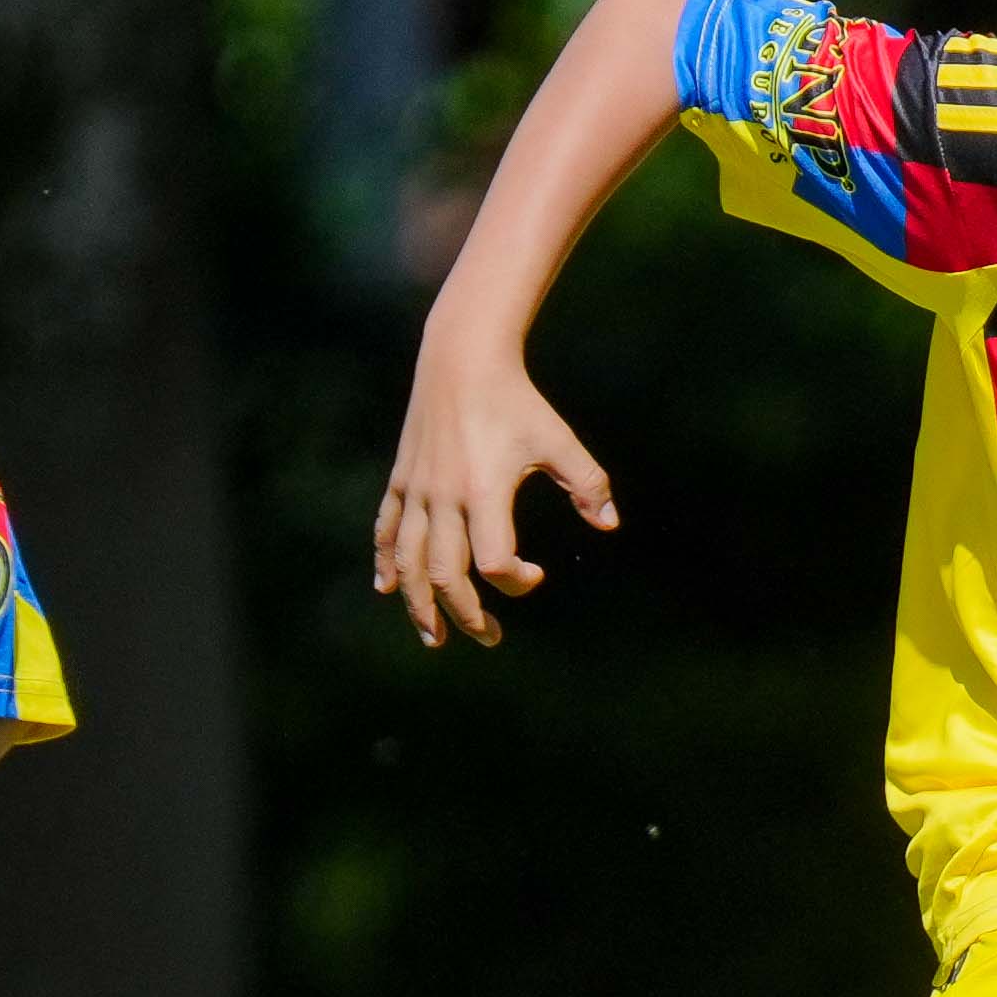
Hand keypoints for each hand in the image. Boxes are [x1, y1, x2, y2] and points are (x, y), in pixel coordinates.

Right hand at [373, 354, 615, 649]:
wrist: (462, 359)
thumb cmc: (517, 401)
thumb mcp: (559, 440)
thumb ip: (588, 484)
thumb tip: (610, 525)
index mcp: (484, 491)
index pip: (492, 563)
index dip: (515, 582)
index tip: (535, 575)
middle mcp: (444, 497)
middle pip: (445, 575)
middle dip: (467, 615)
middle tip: (491, 637)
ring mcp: (417, 490)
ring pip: (409, 562)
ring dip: (419, 605)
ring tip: (434, 637)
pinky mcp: (401, 480)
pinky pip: (387, 530)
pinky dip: (386, 563)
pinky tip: (388, 589)